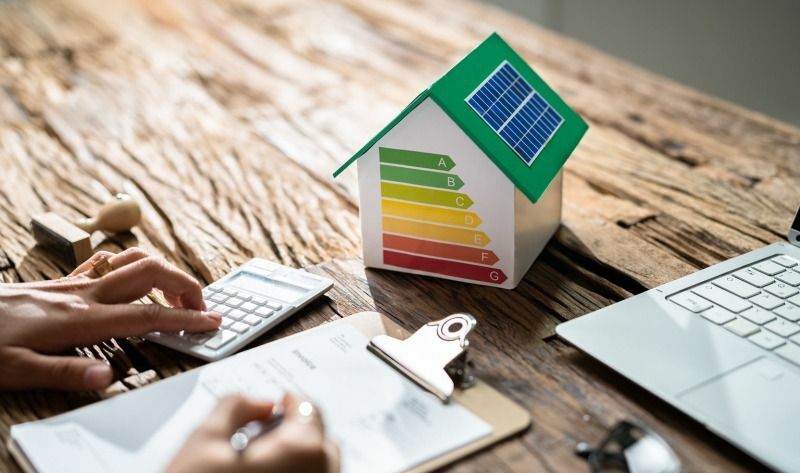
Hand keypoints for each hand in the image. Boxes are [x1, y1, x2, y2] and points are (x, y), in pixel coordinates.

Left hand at [0, 247, 220, 390]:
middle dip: (185, 286)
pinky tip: (131, 280)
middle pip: (152, 273)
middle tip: (200, 308)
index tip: (212, 322)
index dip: (186, 318)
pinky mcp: (62, 282)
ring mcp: (75, 283)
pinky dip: (131, 264)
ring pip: (133, 259)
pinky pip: (107, 261)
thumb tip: (108, 379)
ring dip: (163, 271)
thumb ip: (64, 373)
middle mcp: (84, 294)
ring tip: (174, 294)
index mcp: (81, 319)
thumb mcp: (14, 371)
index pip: (148, 314)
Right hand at [167, 393, 339, 472]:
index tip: (277, 405)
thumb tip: (258, 403)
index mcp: (303, 451)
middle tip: (264, 437)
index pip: (310, 410)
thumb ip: (235, 407)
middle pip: (321, 444)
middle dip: (297, 434)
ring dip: (298, 463)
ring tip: (260, 467)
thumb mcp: (202, 442)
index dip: (289, 403)